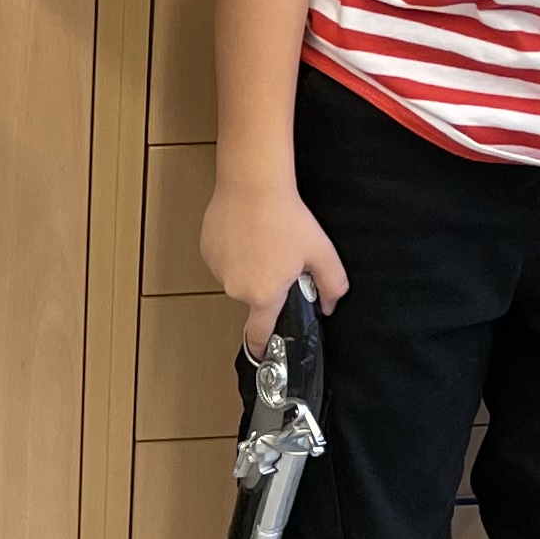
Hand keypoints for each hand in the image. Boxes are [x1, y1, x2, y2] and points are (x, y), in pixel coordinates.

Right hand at [202, 173, 351, 353]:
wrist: (252, 185)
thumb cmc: (286, 217)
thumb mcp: (321, 252)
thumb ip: (332, 285)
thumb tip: (329, 304)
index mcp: (264, 295)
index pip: (260, 333)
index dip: (263, 346)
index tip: (264, 354)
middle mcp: (236, 288)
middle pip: (253, 297)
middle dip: (266, 285)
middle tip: (280, 258)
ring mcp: (218, 269)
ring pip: (238, 278)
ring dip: (249, 267)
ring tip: (262, 240)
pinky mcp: (207, 251)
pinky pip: (224, 261)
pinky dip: (234, 252)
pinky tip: (247, 233)